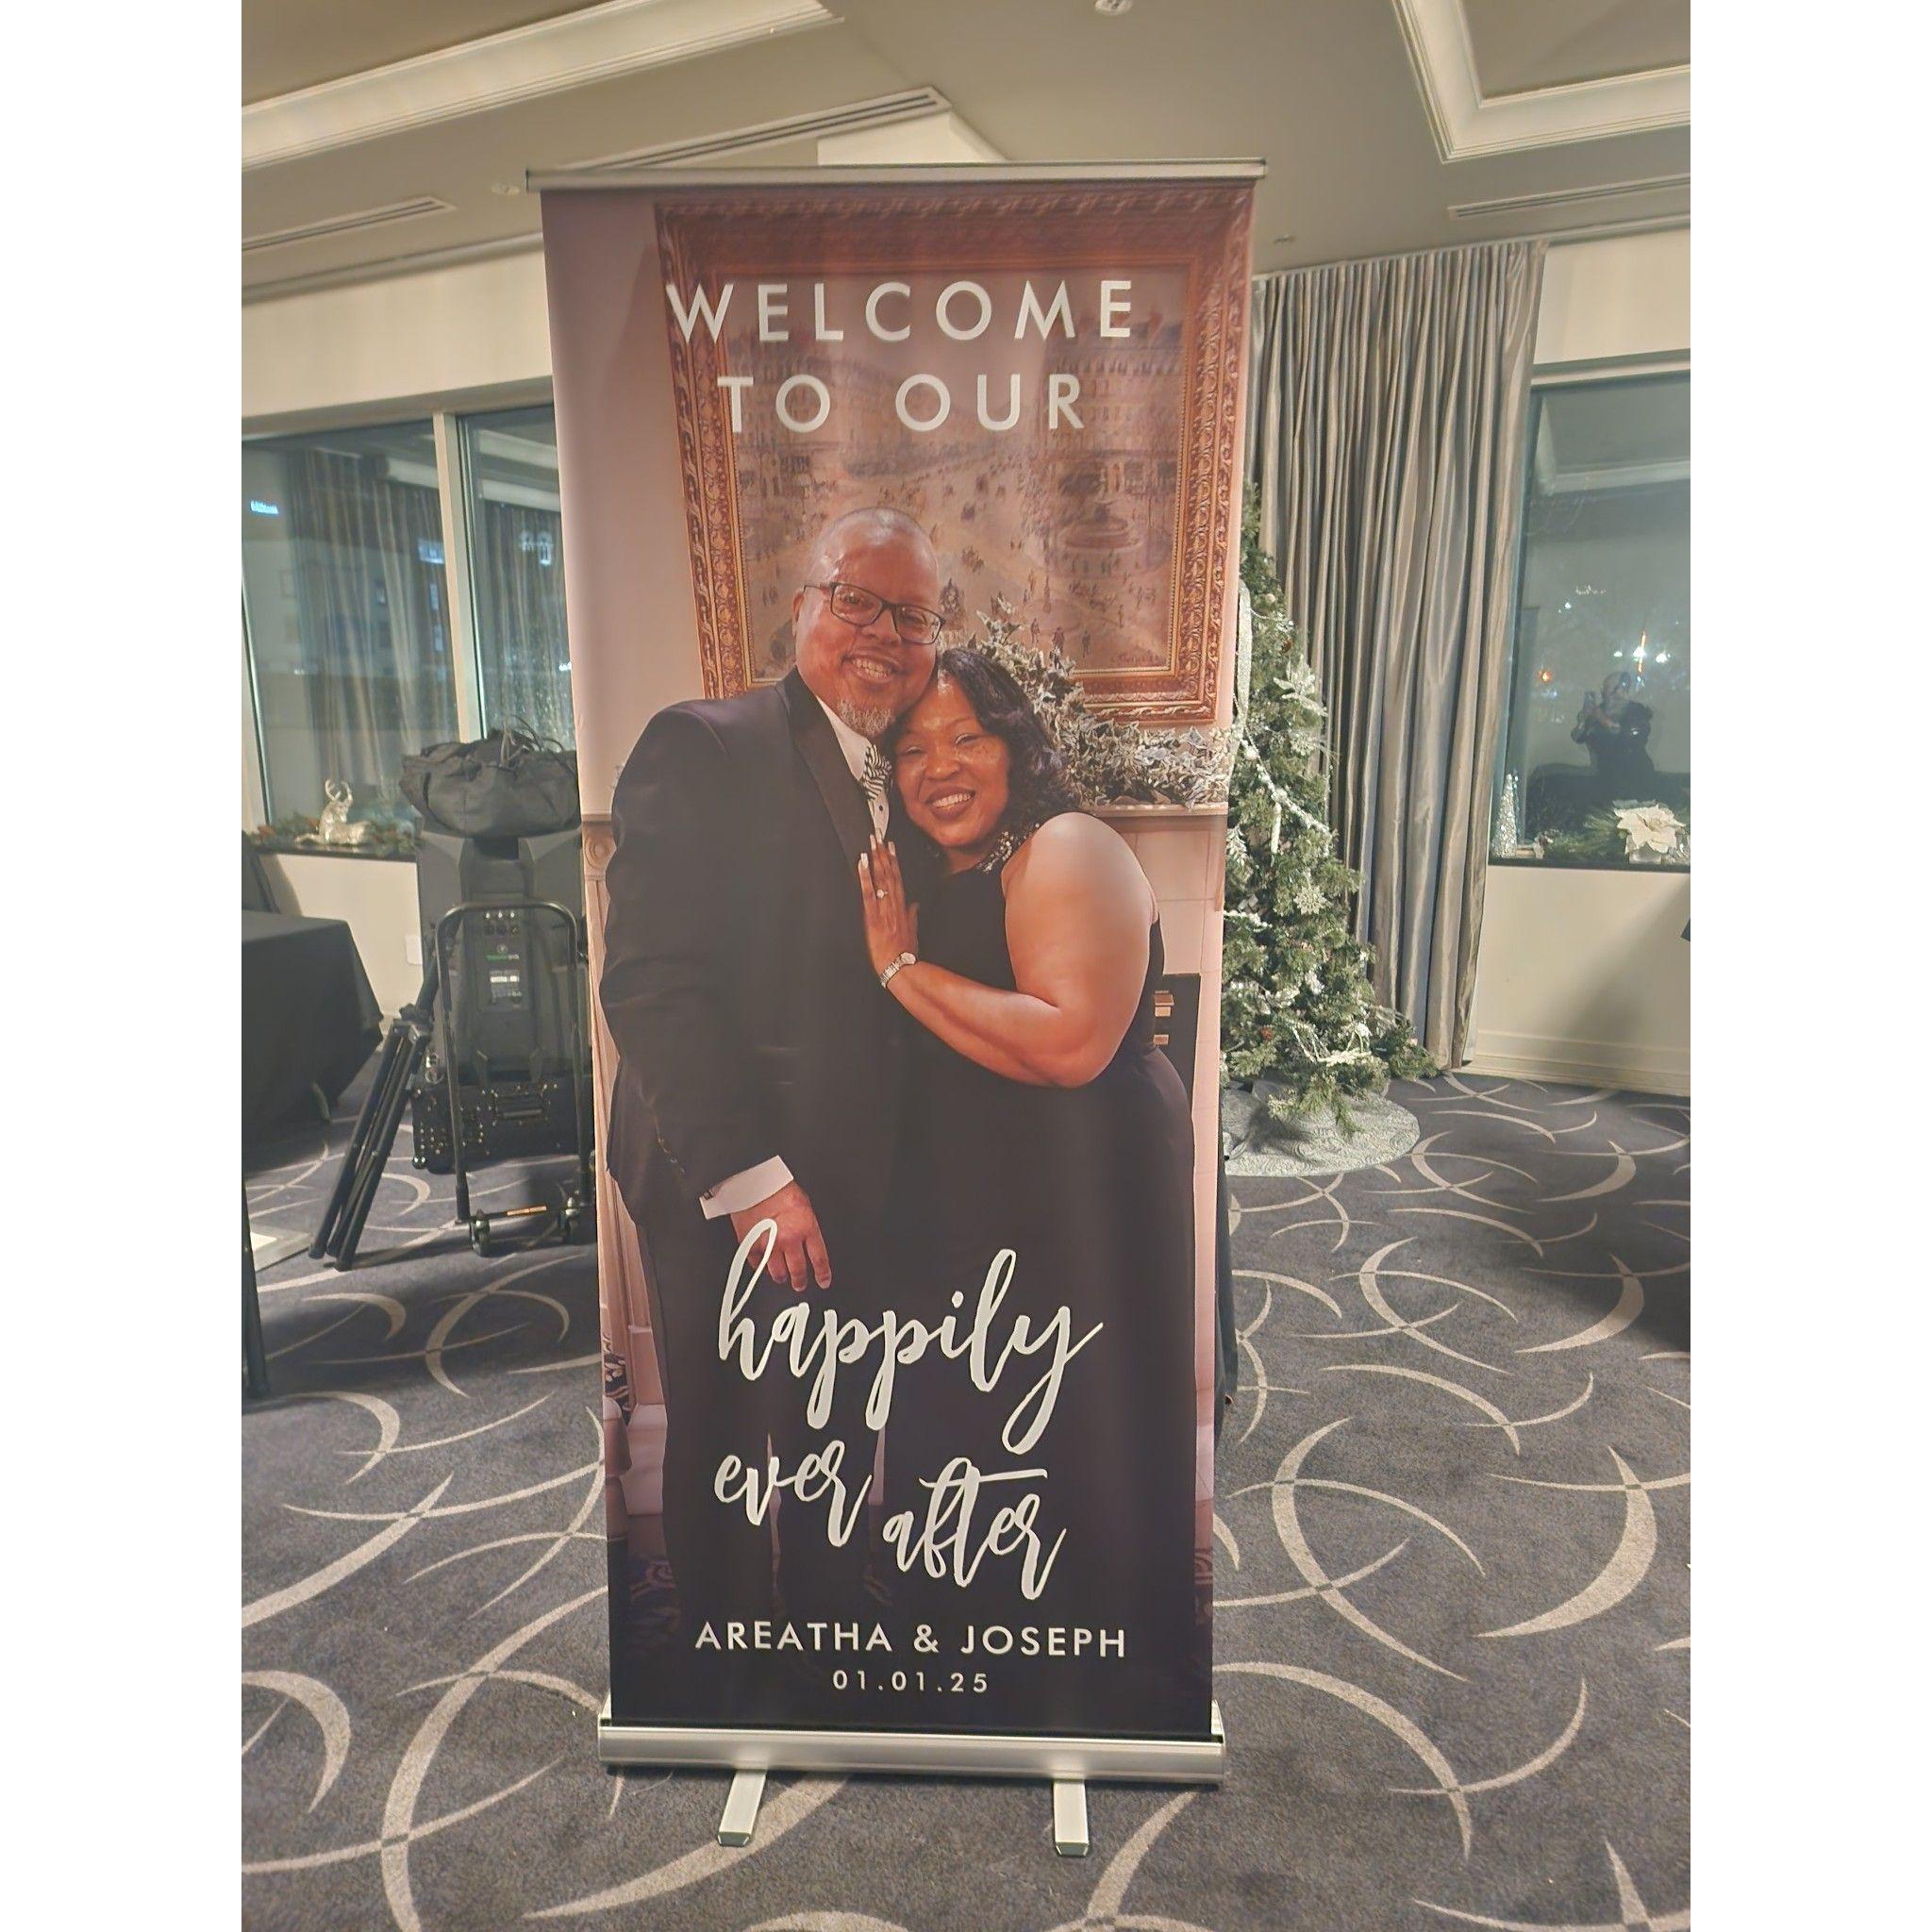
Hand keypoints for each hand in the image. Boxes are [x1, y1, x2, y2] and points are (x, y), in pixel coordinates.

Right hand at [731, 1178, 830, 1292]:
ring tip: (781, 1278)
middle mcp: (789, 1239)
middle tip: (800, 1285)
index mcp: (806, 1228)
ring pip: (777, 1272)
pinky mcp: (751, 1244)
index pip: (819, 1258)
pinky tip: (762, 1266)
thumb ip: (806, 1224)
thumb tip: (807, 1236)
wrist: (755, 1182)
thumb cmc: (779, 1187)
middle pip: (798, 1270)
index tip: (823, 1281)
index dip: (822, 1274)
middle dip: (800, 1281)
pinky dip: (759, 1266)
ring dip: (781, 1277)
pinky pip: (756, 1263)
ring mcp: (769, 1244)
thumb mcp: (804, 1205)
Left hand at [858, 835, 917, 978]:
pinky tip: (862, 865)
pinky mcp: (872, 917)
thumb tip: (915, 905)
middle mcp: (893, 905)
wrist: (899, 967)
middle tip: (878, 837)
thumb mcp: (912, 932)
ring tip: (870, 845)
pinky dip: (865, 878)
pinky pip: (868, 894)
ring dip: (875, 861)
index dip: (894, 861)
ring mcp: (883, 910)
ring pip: (880, 880)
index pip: (897, 878)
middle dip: (883, 855)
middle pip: (889, 874)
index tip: (891, 847)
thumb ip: (913, 916)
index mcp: (902, 908)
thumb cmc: (905, 953)